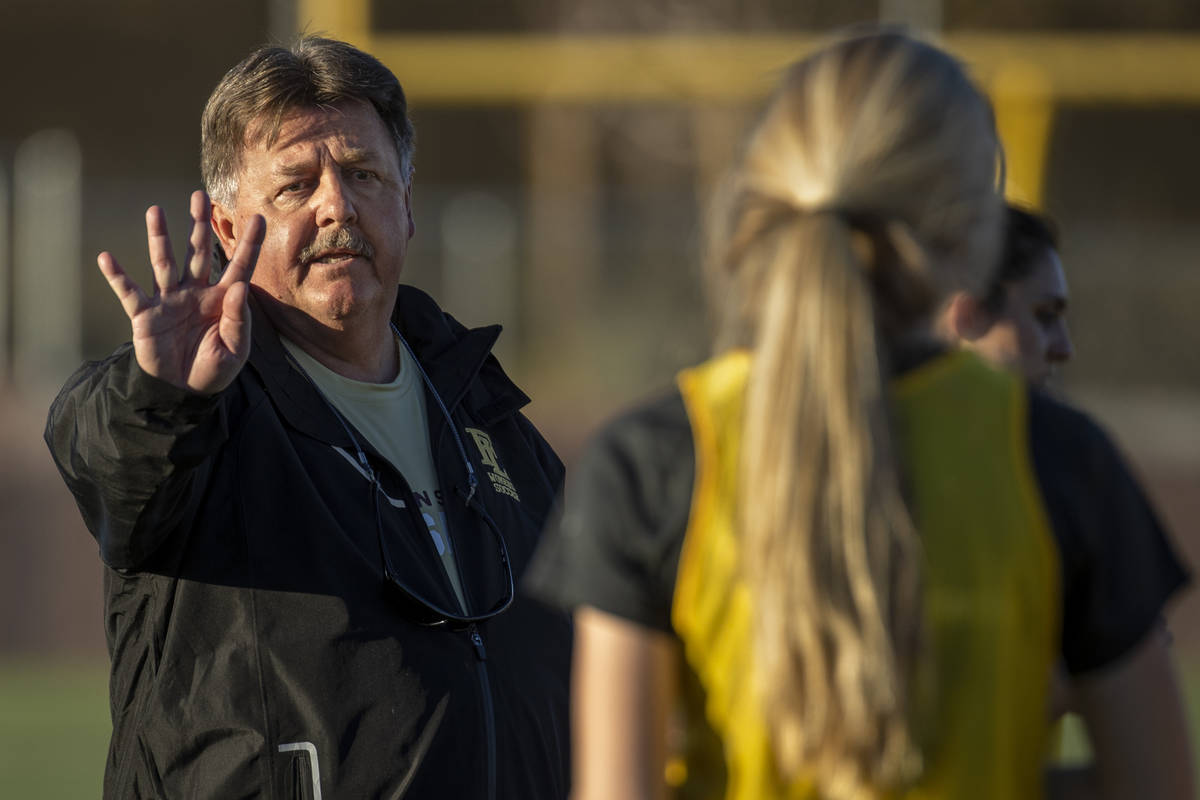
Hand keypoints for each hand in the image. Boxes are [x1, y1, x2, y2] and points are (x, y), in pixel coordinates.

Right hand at [98, 191, 264, 394]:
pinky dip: (117, 276)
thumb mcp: (235, 350)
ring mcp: (169, 300)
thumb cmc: (214, 369)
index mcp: (222, 300)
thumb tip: (237, 288)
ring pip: (164, 263)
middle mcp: (195, 292)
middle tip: (200, 195)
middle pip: (198, 252)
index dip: (249, 244)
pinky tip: (106, 258)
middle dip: (199, 224)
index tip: (259, 218)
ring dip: (159, 238)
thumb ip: (237, 319)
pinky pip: (129, 292)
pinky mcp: (145, 314)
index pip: (239, 266)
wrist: (183, 391)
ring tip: (155, 211)